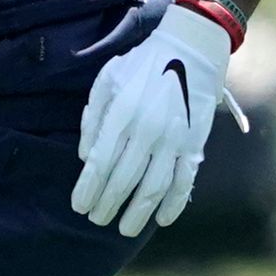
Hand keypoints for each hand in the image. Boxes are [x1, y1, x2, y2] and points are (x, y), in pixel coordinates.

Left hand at [71, 3, 236, 231]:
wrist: (191, 46)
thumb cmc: (143, 63)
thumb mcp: (107, 80)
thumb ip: (93, 119)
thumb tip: (84, 157)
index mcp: (122, 114)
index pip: (100, 163)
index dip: (88, 189)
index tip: (79, 207)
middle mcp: (146, 130)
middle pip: (123, 180)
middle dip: (107, 205)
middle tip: (97, 220)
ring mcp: (174, 138)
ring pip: (153, 187)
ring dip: (137, 213)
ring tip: (124, 229)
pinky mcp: (195, 142)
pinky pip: (185, 180)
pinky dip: (174, 204)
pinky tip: (162, 219)